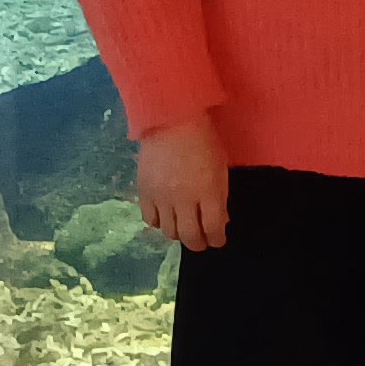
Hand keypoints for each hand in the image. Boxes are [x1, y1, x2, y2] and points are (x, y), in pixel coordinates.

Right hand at [136, 112, 229, 250]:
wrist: (171, 121)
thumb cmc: (203, 141)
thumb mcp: (220, 169)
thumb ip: (220, 198)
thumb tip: (219, 223)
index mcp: (208, 191)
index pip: (214, 229)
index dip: (217, 240)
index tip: (217, 240)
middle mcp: (184, 199)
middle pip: (190, 237)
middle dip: (198, 244)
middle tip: (200, 241)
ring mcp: (161, 197)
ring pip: (168, 232)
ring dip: (178, 234)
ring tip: (182, 227)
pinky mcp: (144, 192)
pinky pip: (149, 219)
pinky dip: (157, 222)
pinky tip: (164, 216)